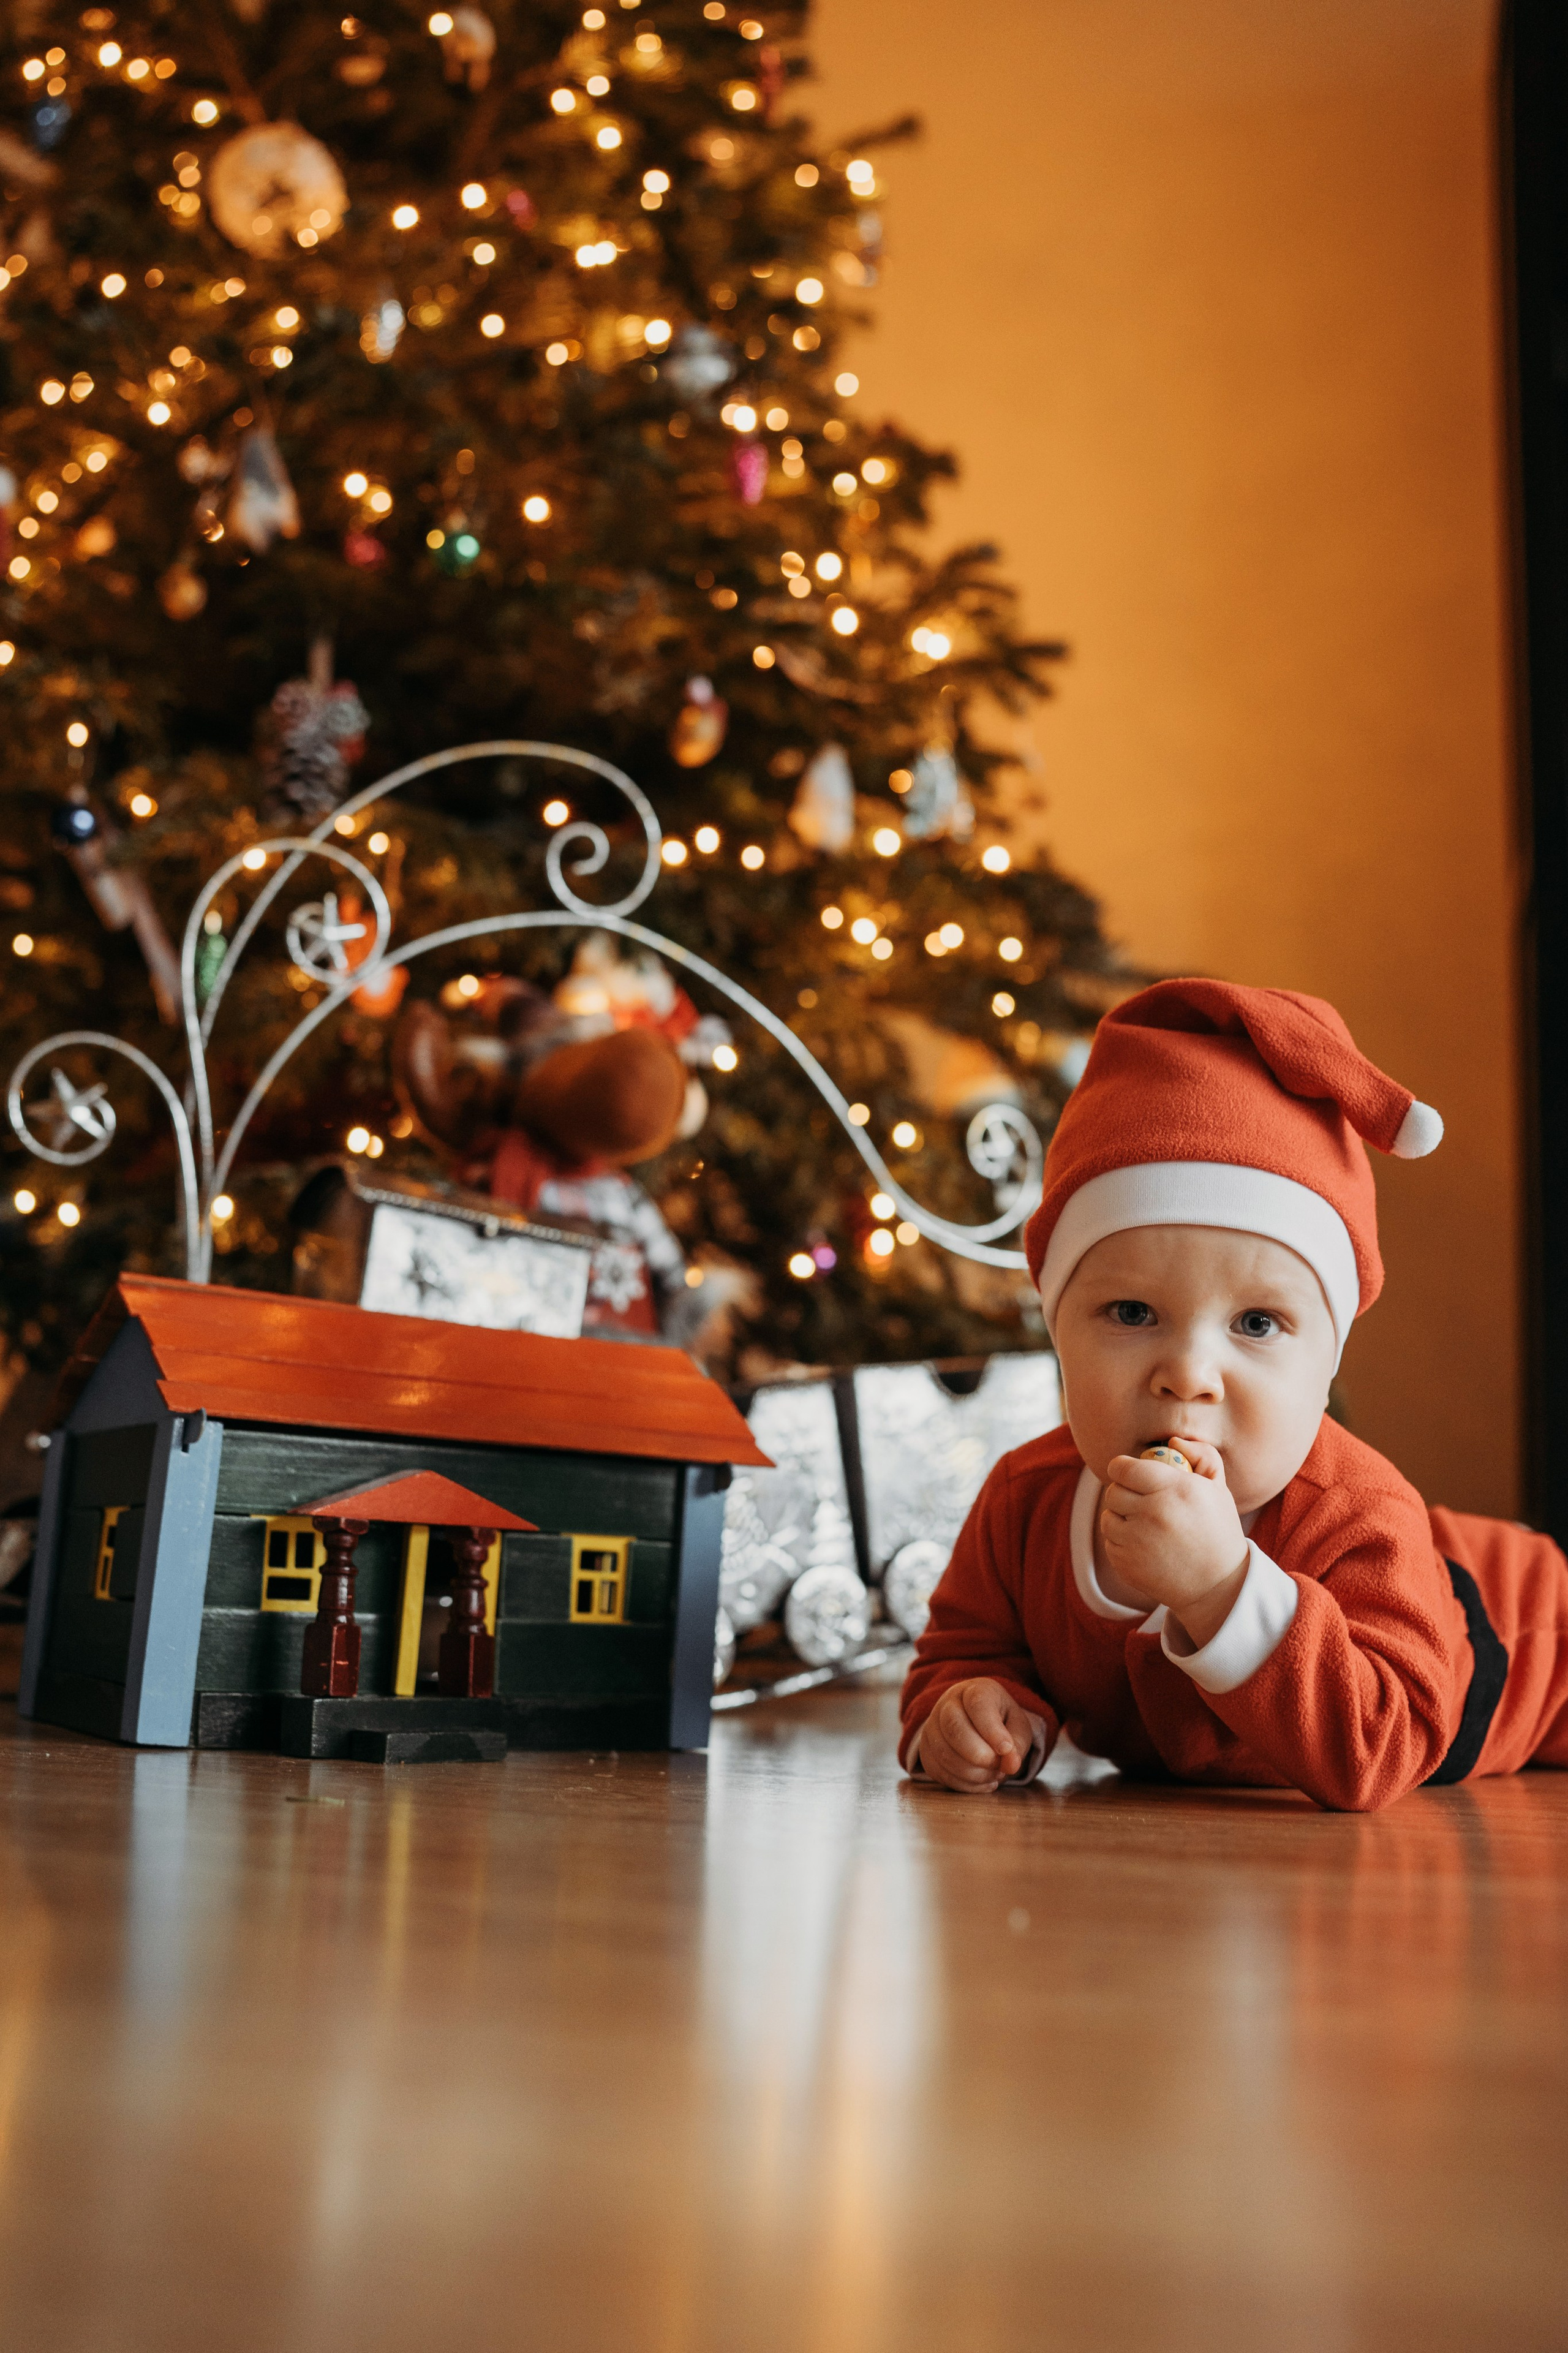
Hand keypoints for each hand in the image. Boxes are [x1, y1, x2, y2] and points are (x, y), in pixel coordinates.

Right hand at [917, 1677, 1038, 1792]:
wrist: (976, 1723)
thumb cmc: (1000, 1722)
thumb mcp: (1018, 1726)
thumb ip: (1018, 1744)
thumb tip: (1011, 1764)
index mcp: (974, 1690)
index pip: (977, 1705)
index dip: (991, 1730)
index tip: (1006, 1749)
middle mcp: (947, 1704)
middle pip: (954, 1728)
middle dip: (979, 1755)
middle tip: (999, 1767)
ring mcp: (932, 1727)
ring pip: (944, 1753)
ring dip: (973, 1773)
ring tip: (994, 1775)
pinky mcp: (925, 1750)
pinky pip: (938, 1772)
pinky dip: (963, 1784)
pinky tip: (982, 1781)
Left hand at [1100, 1439, 1249, 1649]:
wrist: (1217, 1585)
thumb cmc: (1217, 1530)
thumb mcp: (1218, 1488)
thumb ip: (1201, 1454)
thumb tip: (1172, 1440)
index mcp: (1174, 1489)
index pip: (1123, 1468)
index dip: (1122, 1468)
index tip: (1130, 1472)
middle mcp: (1152, 1513)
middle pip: (1113, 1492)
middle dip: (1124, 1493)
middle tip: (1141, 1500)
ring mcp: (1136, 1541)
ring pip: (1108, 1517)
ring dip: (1121, 1517)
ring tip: (1145, 1524)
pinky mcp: (1126, 1564)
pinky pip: (1109, 1542)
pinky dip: (1121, 1542)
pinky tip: (1145, 1546)